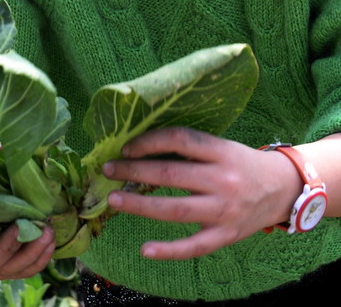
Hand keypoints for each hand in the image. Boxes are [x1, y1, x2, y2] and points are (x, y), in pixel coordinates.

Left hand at [102, 127, 302, 260]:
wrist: (282, 189)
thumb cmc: (241, 163)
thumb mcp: (221, 146)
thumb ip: (189, 148)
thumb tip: (141, 146)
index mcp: (221, 151)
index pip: (180, 140)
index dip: (150, 141)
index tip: (126, 146)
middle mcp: (223, 179)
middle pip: (171, 174)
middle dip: (134, 171)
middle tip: (108, 169)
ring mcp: (224, 210)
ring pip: (175, 209)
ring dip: (140, 204)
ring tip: (114, 199)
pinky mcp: (225, 236)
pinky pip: (194, 246)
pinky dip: (168, 250)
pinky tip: (145, 249)